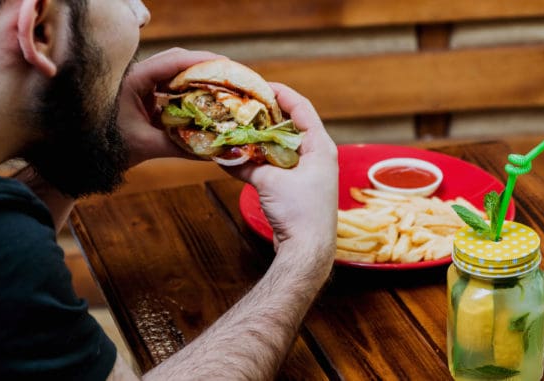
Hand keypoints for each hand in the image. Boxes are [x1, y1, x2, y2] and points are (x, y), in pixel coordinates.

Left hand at [117, 48, 224, 166]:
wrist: (86, 155)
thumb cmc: (108, 147)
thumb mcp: (147, 146)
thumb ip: (180, 147)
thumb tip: (212, 152)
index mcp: (134, 80)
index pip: (172, 61)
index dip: (200, 61)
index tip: (224, 64)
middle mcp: (136, 76)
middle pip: (175, 60)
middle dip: (202, 66)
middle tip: (228, 74)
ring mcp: (139, 84)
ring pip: (173, 71)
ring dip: (196, 77)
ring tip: (220, 84)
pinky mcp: (142, 95)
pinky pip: (169, 86)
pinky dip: (187, 90)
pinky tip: (203, 99)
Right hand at [226, 83, 337, 266]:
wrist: (308, 251)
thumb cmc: (299, 213)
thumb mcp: (269, 183)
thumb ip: (247, 165)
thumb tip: (223, 154)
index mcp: (320, 147)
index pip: (302, 109)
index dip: (282, 94)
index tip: (261, 85)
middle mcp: (318, 156)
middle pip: (291, 126)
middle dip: (267, 116)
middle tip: (244, 106)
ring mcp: (309, 173)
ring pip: (282, 146)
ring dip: (262, 139)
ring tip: (239, 128)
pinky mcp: (298, 188)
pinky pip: (278, 165)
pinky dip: (261, 159)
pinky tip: (240, 157)